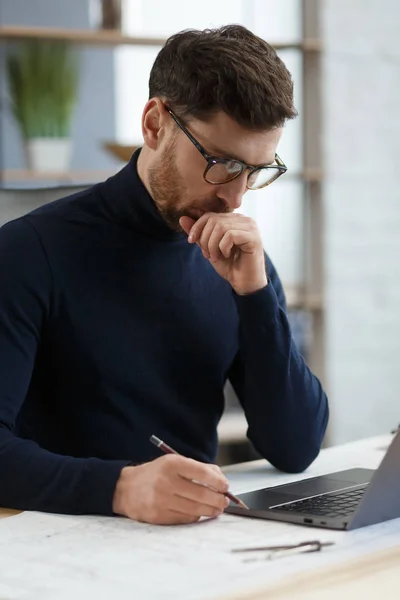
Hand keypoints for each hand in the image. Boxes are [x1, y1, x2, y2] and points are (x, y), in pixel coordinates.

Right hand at [112, 455, 229, 524]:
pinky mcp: (159, 516)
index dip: (218, 481)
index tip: (225, 486)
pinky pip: (185, 518)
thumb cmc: (156, 474)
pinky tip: (199, 512)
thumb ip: (198, 468)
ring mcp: (162, 500)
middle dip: (219, 499)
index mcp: (172, 464)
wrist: (126, 488)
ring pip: (196, 509)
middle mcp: (166, 481)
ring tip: (217, 508)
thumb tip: (221, 479)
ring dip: (211, 510)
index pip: (202, 473)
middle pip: (202, 494)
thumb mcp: (173, 462)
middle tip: (225, 501)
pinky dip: (196, 516)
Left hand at [180, 213, 267, 294]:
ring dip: (213, 245)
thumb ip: (198, 233)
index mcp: (234, 219)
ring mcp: (251, 227)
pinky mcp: (253, 237)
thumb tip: (182, 218)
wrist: (244, 283)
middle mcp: (244, 219)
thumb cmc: (229, 265)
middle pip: (213, 220)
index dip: (197, 227)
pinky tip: (227, 255)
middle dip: (205, 239)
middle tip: (207, 254)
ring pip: (220, 227)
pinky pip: (230, 235)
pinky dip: (223, 248)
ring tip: (216, 257)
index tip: (191, 241)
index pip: (210, 215)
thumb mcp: (209, 247)